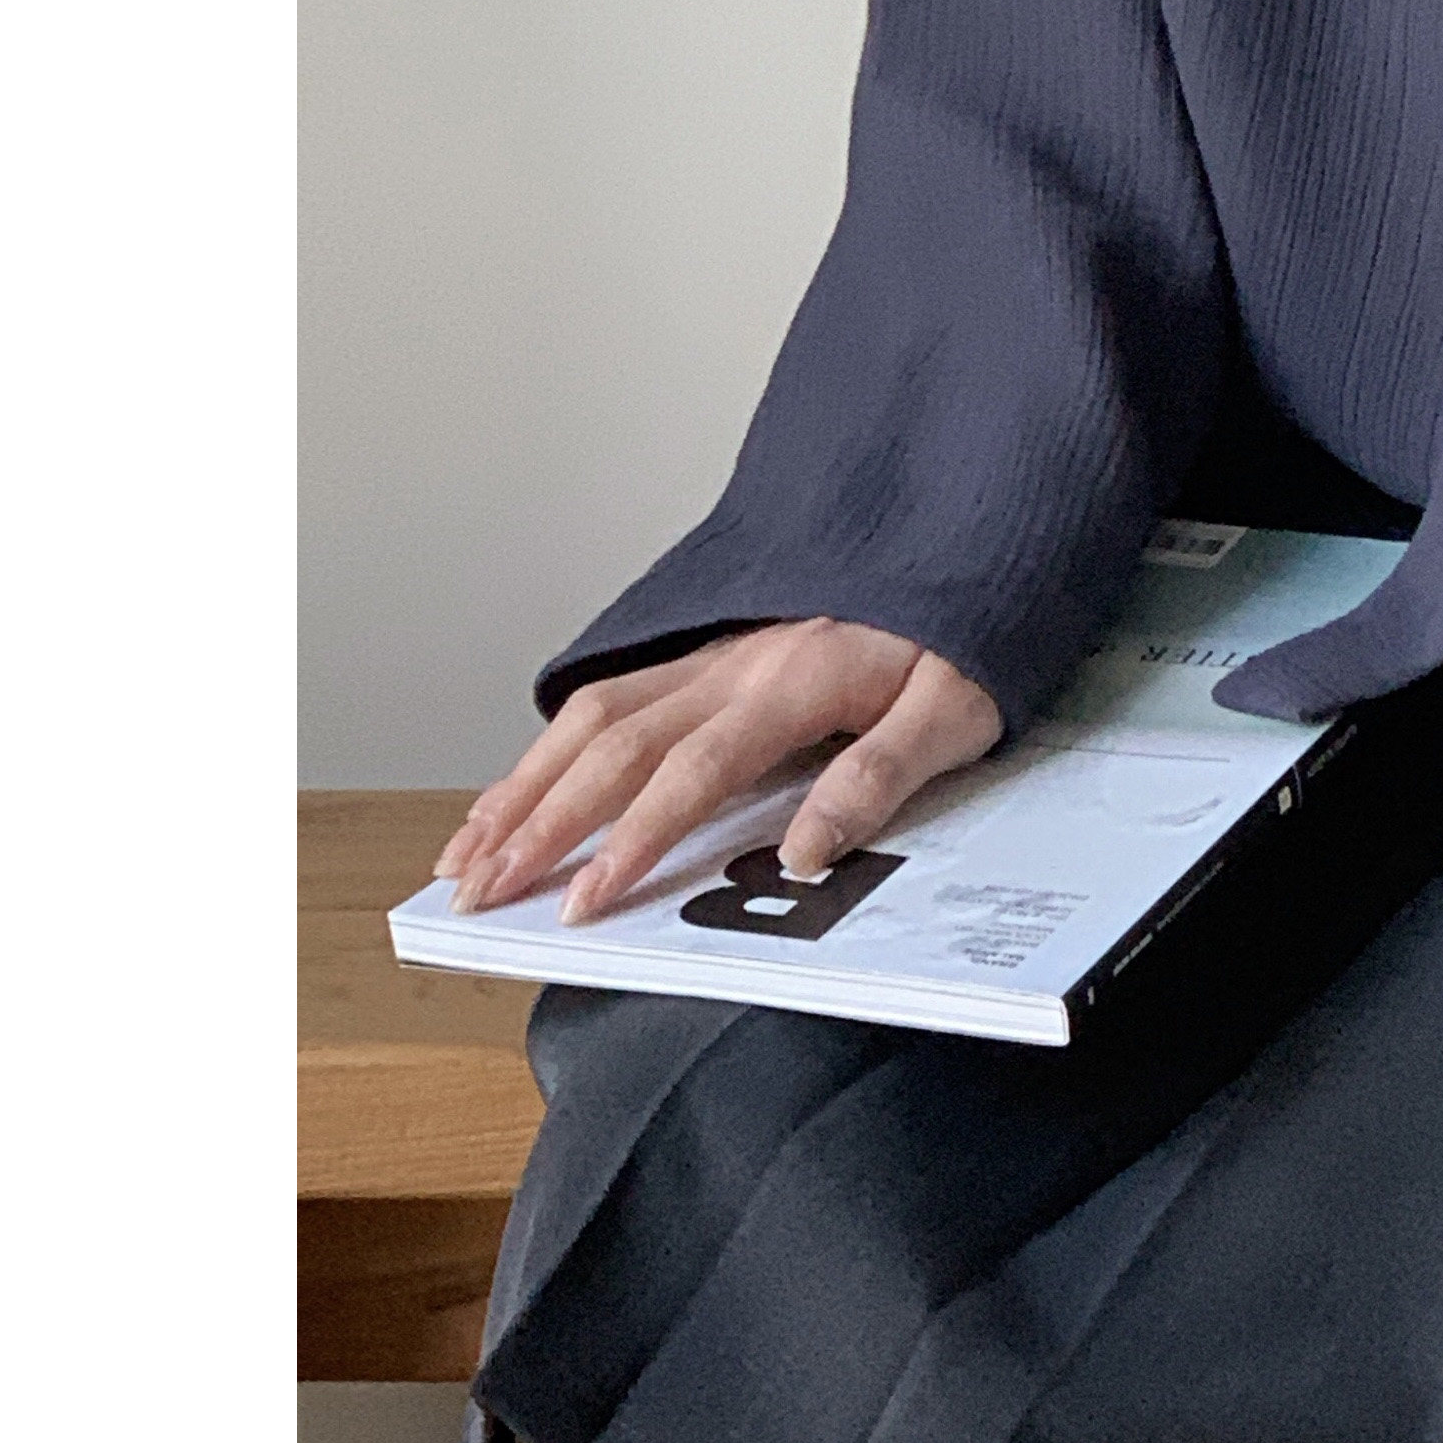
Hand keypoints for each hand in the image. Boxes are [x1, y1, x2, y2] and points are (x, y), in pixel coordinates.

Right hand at [432, 619, 1007, 925]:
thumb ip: (880, 777)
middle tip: (480, 895)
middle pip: (614, 744)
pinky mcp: (711, 647)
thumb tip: (802, 852)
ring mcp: (716, 649)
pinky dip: (549, 742)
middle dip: (538, 823)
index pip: (691, 770)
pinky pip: (611, 692)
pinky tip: (519, 782)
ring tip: (466, 852)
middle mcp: (737, 660)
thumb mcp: (956, 711)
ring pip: (593, 714)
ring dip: (523, 783)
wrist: (976, 540)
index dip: (631, 840)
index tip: (581, 903)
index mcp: (794, 680)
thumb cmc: (968, 636)